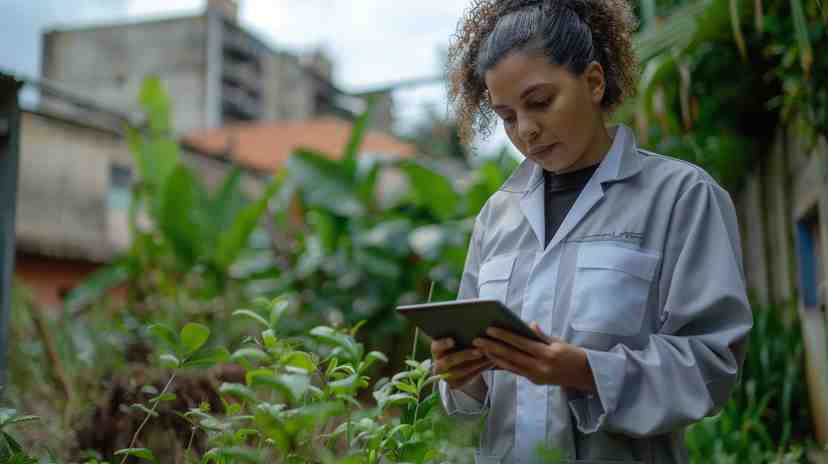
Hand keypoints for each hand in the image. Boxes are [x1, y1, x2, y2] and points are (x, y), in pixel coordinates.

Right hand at [431, 338, 494, 389]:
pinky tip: (491, 363)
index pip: (435, 347)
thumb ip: (460, 334)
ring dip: (476, 364)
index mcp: (436, 350)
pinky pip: (468, 378)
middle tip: (479, 351)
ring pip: (460, 371)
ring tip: (489, 357)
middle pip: (449, 360)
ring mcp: (445, 376)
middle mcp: (438, 364)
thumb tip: (473, 324)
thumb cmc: (459, 347)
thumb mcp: (456, 340)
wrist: (459, 366)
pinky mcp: (456, 385)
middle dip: (465, 355)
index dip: (442, 344)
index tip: (452, 341)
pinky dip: (480, 370)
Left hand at [473, 322, 595, 392]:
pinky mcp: (534, 381)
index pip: (522, 343)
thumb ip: (541, 335)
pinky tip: (492, 358)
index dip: (505, 336)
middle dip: (493, 347)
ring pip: (510, 366)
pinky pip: (515, 371)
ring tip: (480, 349)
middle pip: (512, 356)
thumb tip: (528, 324)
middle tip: (476, 340)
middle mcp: (541, 367)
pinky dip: (503, 364)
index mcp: (548, 354)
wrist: (584, 375)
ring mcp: (536, 376)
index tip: (490, 329)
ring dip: (494, 357)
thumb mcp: (559, 342)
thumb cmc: (571, 354)